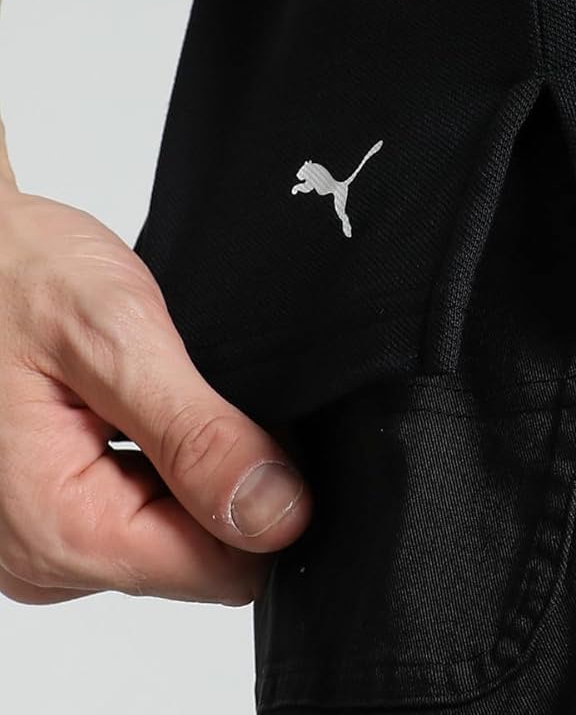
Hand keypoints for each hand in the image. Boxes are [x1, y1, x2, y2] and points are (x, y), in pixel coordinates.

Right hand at [0, 181, 311, 605]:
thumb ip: (197, 436)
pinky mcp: (44, 516)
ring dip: (180, 462)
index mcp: (61, 526)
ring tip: (139, 391)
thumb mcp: (116, 339)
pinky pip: (135, 511)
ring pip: (172, 532)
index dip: (261, 497)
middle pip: (199, 553)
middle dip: (214, 473)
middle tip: (176, 390)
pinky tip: (123, 405)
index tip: (244, 423)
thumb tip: (278, 514)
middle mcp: (42, 557)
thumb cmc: (11, 276)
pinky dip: (150, 458)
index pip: (222, 570)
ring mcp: (39, 541)